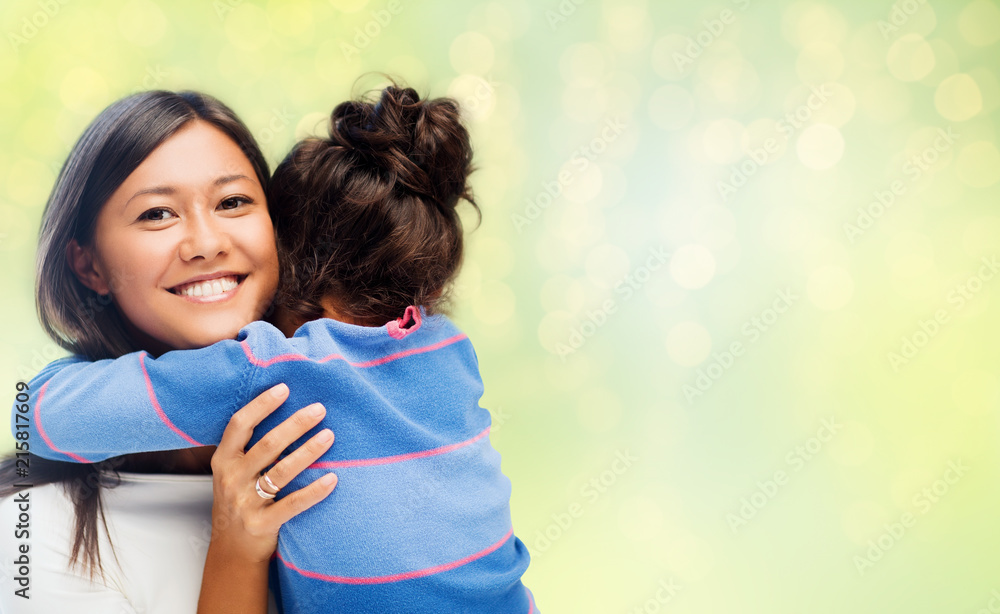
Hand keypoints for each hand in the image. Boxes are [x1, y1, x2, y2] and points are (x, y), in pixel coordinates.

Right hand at [207, 382, 337, 562]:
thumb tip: (287, 411)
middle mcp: (231, 479)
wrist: (232, 548)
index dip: (261, 405)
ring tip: (329, 436)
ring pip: (281, 471)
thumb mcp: (233, 471)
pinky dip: (314, 491)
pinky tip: (332, 479)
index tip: (285, 388)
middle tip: (319, 409)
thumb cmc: (239, 500)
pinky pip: (293, 504)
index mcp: (223, 460)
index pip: (239, 425)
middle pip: (267, 445)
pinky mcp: (262, 523)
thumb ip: (250, 447)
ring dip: (308, 451)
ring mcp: (245, 502)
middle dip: (295, 424)